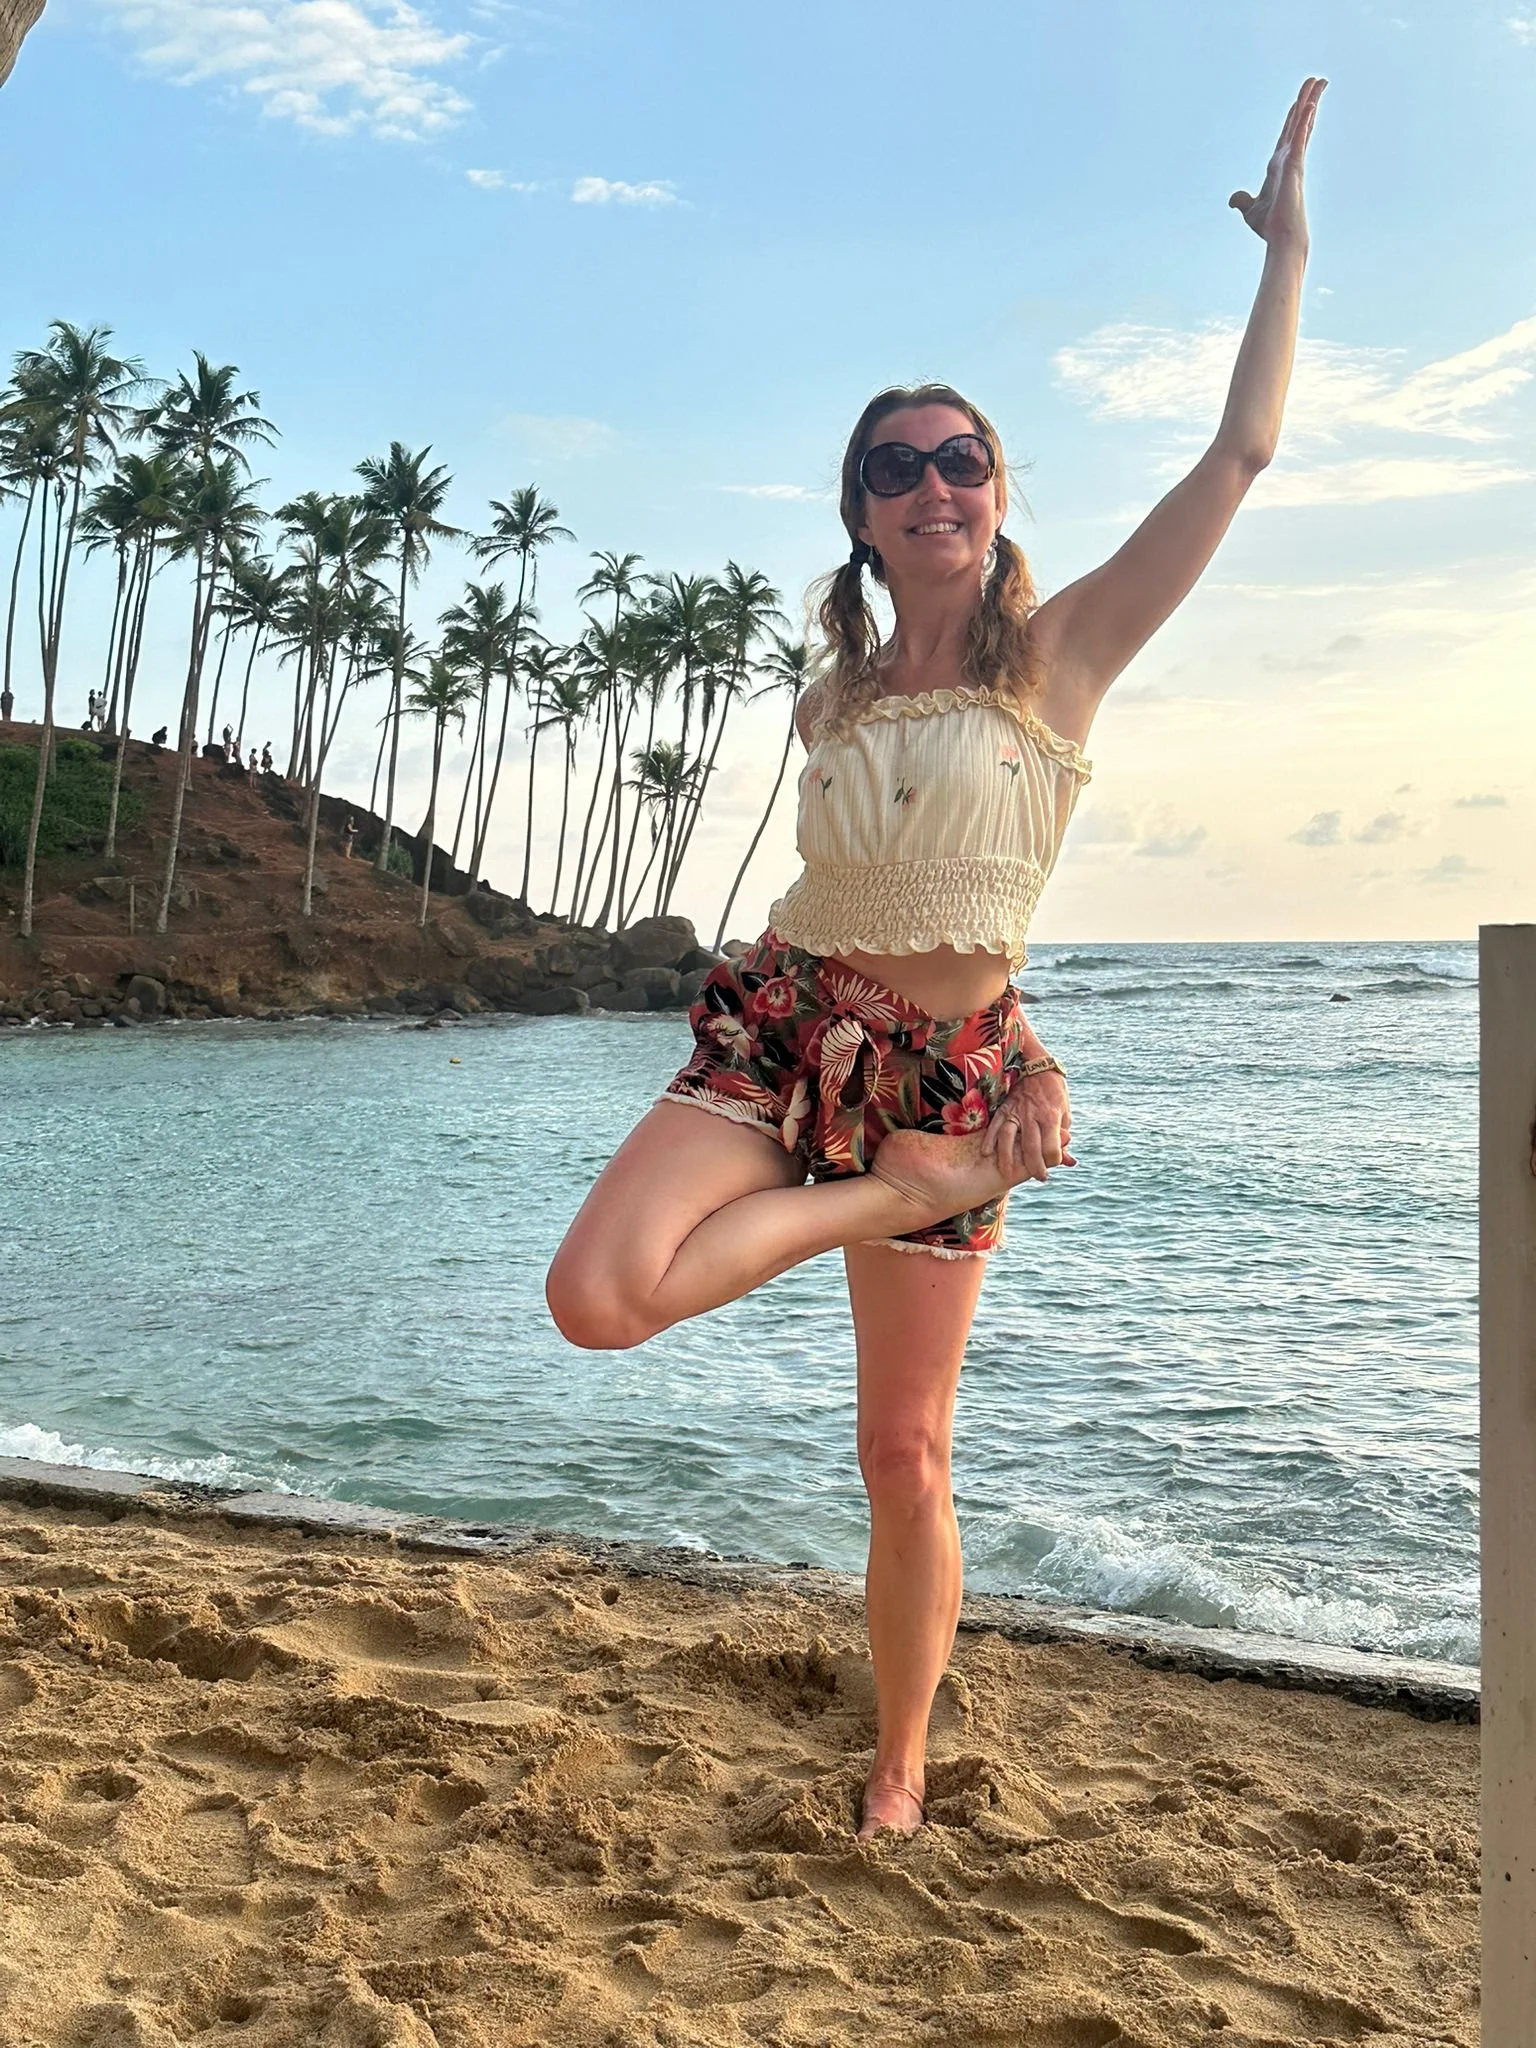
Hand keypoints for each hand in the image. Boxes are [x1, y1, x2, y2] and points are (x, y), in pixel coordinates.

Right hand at [981, 1069, 1075, 1185]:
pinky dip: (989, 1140)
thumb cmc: (1055, 1092)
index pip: (1052, 1147)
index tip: (1053, 1164)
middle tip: (1039, 1178)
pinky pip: (994, 1126)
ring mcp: (1016, 1112)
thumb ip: (1063, 1137)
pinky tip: (986, 1153)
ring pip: (1009, 1139)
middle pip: (1032, 1148)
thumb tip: (1069, 1162)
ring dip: (1008, 1159)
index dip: (1054, 1160)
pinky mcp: (1004, 1109)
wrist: (1037, 1066)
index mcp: (1051, 1117)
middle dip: (1035, 1168)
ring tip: (1008, 1174)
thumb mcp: (1065, 1113)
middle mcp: (1033, 1117)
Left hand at [1229, 76, 1325, 246]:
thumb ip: (1242, 200)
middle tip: (1316, 81)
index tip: (1300, 100)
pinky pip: (1299, 138)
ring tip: (1318, 81)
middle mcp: (1289, 159)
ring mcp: (1294, 160)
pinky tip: (1308, 106)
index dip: (1294, 117)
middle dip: (1306, 100)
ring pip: (1302, 124)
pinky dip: (1303, 122)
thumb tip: (1233, 199)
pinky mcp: (1294, 165)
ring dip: (1309, 101)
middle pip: (1298, 123)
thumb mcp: (1250, 210)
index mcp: (1279, 165)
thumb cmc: (1270, 226)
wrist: (1281, 237)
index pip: (1288, 135)